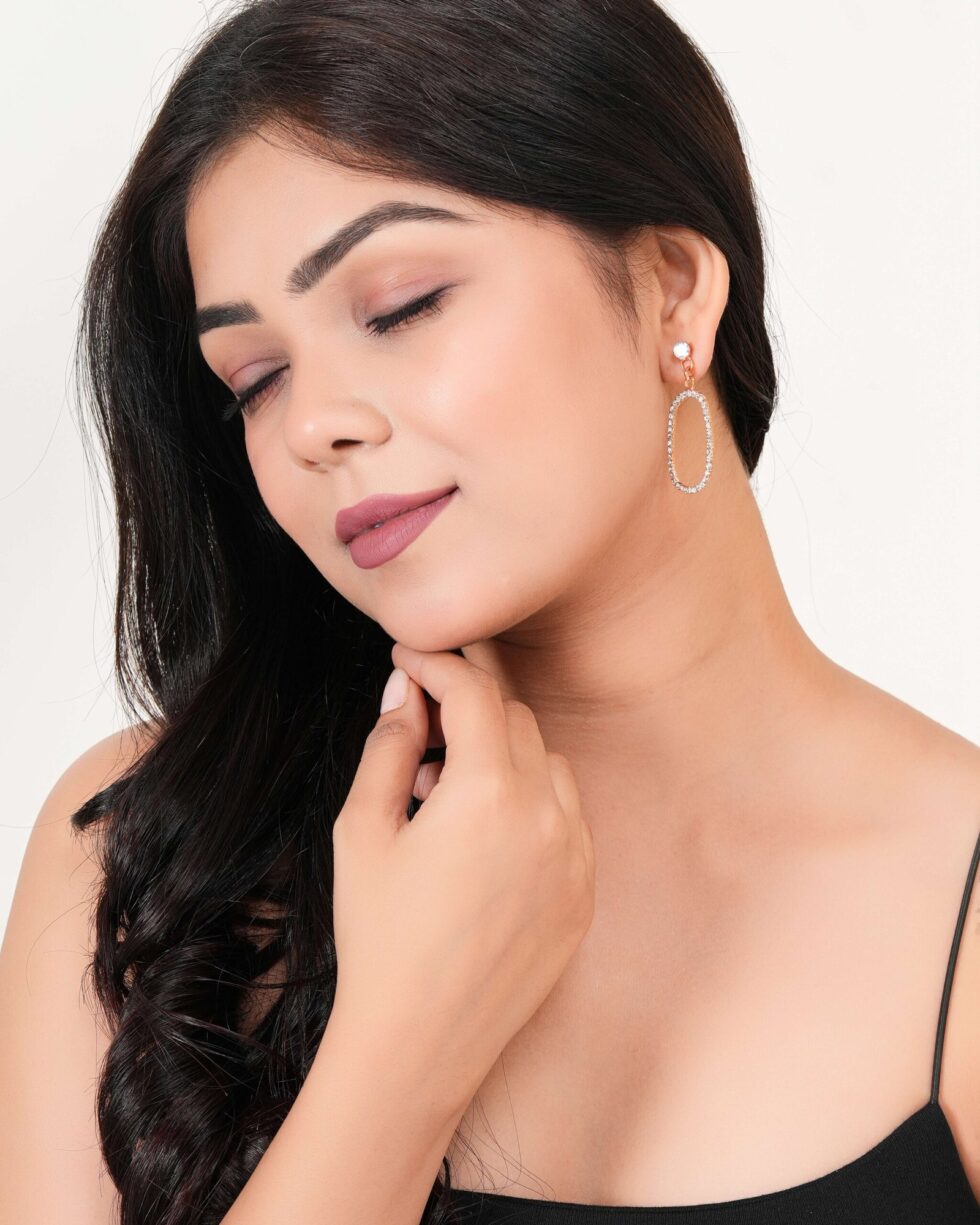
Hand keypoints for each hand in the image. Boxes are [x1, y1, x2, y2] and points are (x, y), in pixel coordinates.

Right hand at [329, 644, 595, 1109]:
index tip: (410, 657)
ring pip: (548, 762)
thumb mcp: (363, 831)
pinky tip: (483, 835)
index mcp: (489, 793)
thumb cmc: (378, 938)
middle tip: (417, 728)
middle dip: (466, 709)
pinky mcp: (584, 892)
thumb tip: (405, 692)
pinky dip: (531, 802)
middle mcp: (546, 815)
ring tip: (445, 793)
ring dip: (502, 754)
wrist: (418, 1044)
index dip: (438, 663)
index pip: (474, 691)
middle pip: (514, 719)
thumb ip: (388, 746)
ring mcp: (575, 856)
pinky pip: (567, 816)